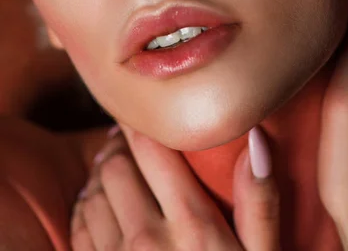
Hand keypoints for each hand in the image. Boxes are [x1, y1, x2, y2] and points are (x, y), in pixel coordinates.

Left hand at [70, 124, 280, 249]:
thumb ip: (260, 202)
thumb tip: (255, 138)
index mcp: (192, 224)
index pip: (153, 148)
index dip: (144, 124)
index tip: (146, 117)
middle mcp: (147, 239)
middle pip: (116, 164)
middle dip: (122, 148)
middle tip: (132, 145)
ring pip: (93, 191)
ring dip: (103, 176)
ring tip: (118, 172)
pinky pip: (78, 226)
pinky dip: (87, 207)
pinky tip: (102, 206)